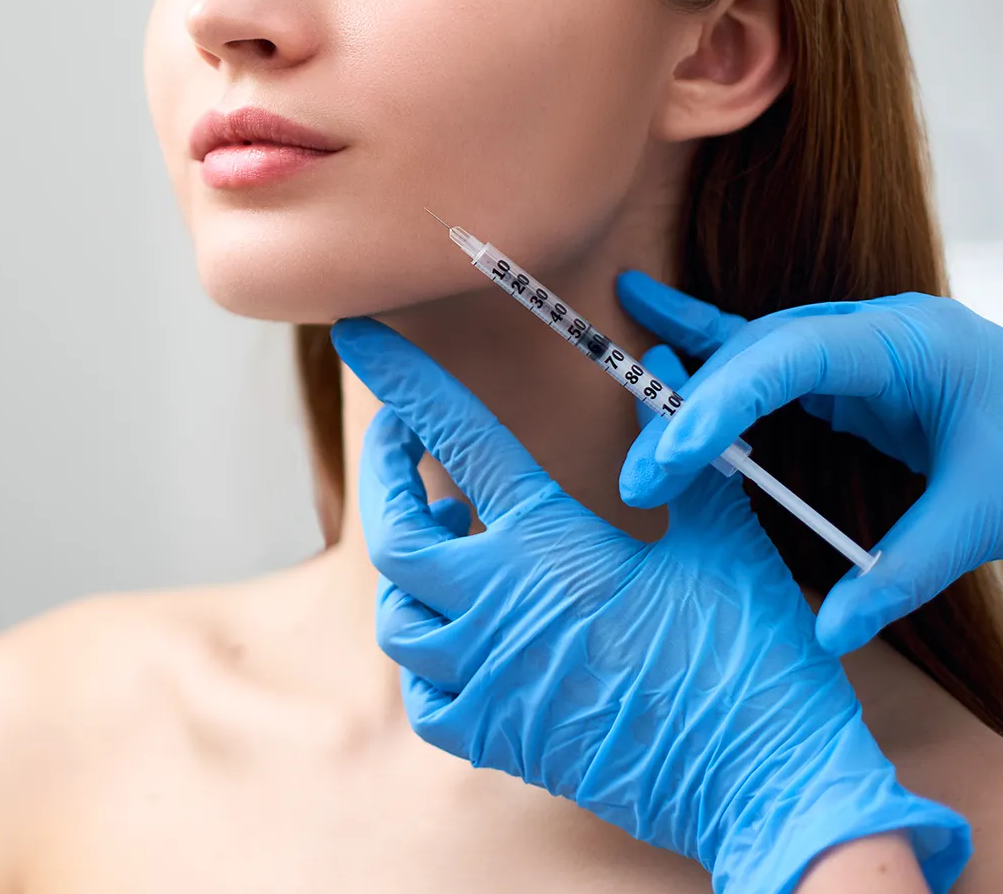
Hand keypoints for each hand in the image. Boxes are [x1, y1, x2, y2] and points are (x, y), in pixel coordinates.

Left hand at [331, 317, 969, 893]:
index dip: (405, 379)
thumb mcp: (725, 539)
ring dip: (408, 567)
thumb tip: (659, 363)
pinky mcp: (498, 741)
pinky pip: (423, 695)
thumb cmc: (751, 663)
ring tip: (452, 535)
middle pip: (392, 533)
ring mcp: (491, 684)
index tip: (359, 335)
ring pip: (396, 617)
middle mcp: (500, 612)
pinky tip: (466, 631)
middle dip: (385, 472)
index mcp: (553, 548)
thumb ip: (675, 449)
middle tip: (405, 438)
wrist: (766, 789)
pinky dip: (428, 654)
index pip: (459, 438)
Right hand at [615, 275, 1002, 653]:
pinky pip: (773, 359)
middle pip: (762, 352)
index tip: (678, 452)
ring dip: (695, 385)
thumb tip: (828, 633)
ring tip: (635, 414)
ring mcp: (861, 343)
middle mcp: (876, 329)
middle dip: (695, 410)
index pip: (797, 355)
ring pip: (757, 349)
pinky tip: (657, 322)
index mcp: (911, 343)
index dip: (727, 397)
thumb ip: (906, 571)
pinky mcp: (854, 369)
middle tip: (644, 477)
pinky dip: (715, 351)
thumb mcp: (985, 514)